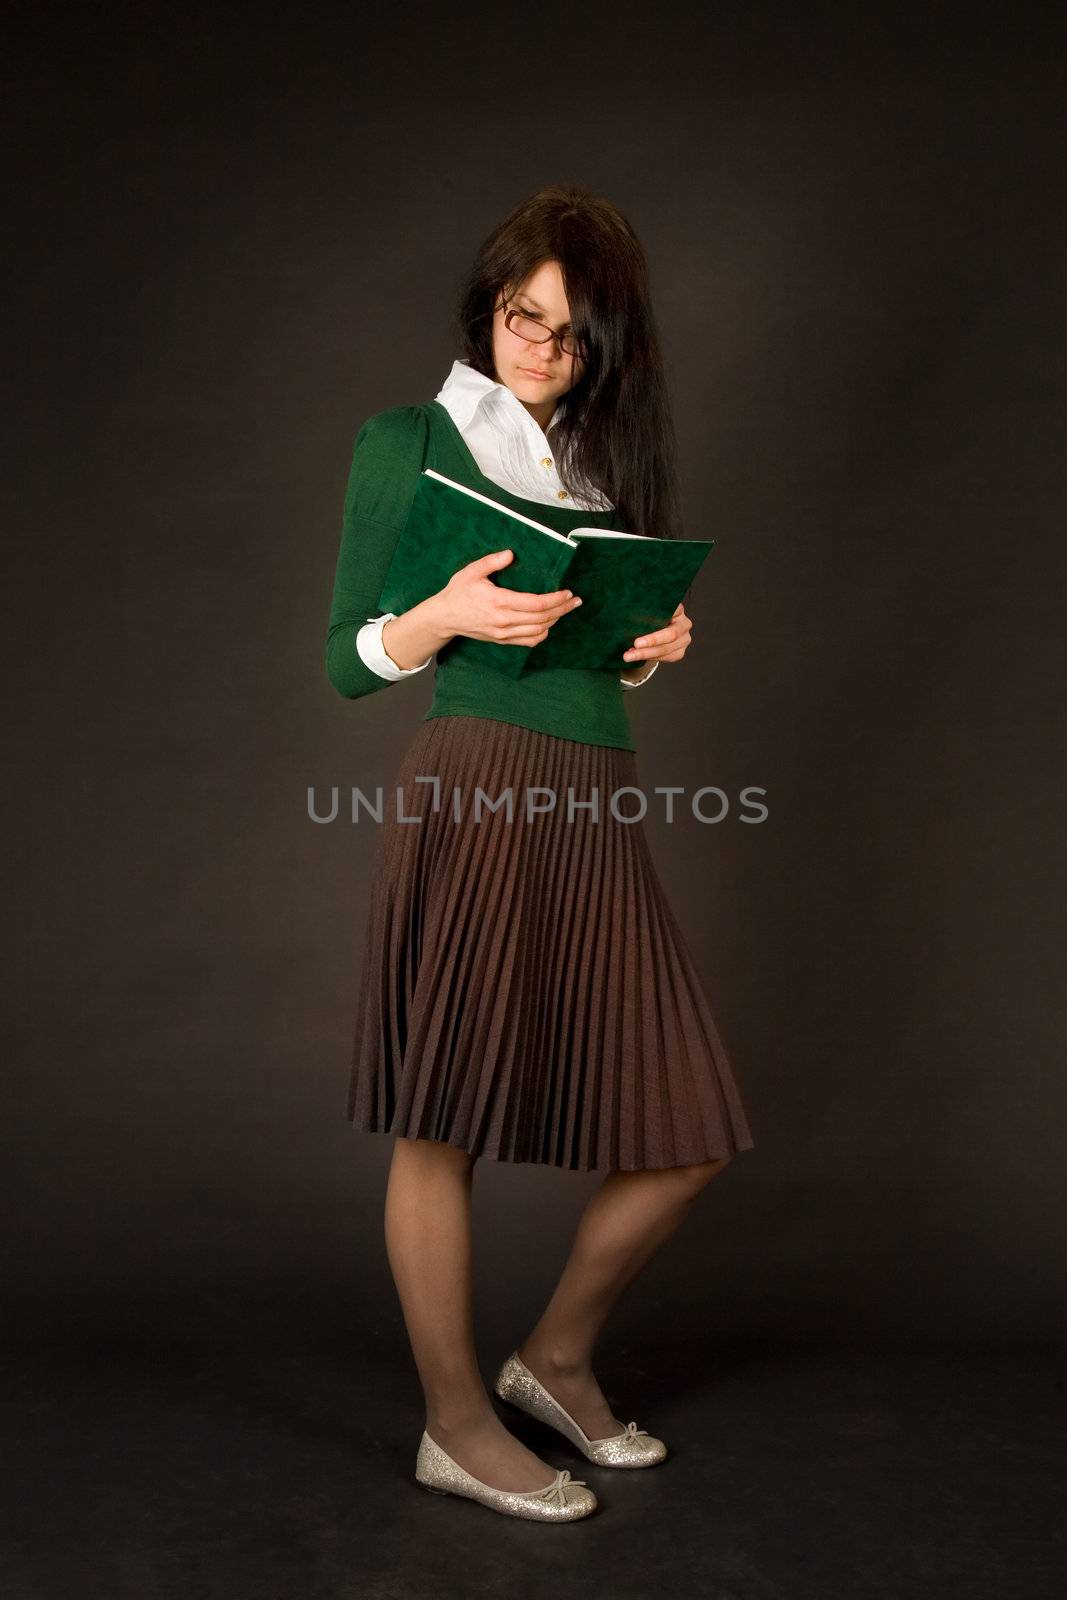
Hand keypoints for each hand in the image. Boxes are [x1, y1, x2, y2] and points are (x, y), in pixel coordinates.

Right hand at [431, 549, 582, 646]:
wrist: (445, 617)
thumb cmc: (458, 592)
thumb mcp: (472, 572)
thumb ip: (492, 561)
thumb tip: (511, 554)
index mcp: (499, 602)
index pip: (536, 603)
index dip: (555, 599)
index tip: (567, 592)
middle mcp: (504, 620)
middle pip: (542, 618)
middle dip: (562, 609)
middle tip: (575, 601)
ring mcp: (504, 633)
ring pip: (539, 631)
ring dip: (555, 621)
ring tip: (566, 610)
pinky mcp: (503, 640)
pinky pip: (529, 641)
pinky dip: (543, 634)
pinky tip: (549, 624)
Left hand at [622, 602, 692, 665]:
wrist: (652, 633)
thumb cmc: (647, 619)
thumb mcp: (646, 611)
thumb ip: (643, 611)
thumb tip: (627, 613)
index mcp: (678, 610)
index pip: (674, 609)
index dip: (662, 613)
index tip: (648, 616)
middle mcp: (684, 624)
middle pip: (671, 634)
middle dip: (652, 640)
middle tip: (636, 643)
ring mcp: (684, 639)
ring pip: (666, 649)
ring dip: (646, 653)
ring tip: (629, 656)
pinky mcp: (679, 652)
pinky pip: (665, 658)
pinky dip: (649, 658)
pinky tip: (636, 657)